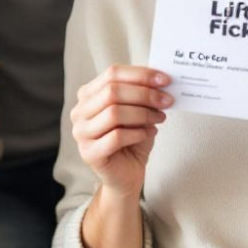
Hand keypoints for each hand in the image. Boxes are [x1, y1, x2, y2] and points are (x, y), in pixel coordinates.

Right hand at [71, 65, 170, 197]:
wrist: (126, 173)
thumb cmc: (131, 138)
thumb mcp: (138, 110)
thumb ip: (143, 93)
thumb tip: (161, 79)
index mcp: (88, 94)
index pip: (112, 73)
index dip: (140, 74)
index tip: (165, 79)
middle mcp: (80, 111)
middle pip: (112, 92)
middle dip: (145, 94)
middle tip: (167, 100)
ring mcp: (81, 133)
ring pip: (114, 113)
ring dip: (143, 114)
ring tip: (160, 118)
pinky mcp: (88, 153)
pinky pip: (116, 137)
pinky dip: (138, 133)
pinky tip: (149, 133)